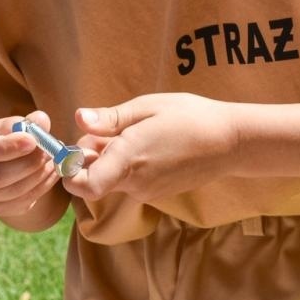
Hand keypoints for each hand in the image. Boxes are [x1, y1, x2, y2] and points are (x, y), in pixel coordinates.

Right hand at [0, 112, 62, 219]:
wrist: (0, 162)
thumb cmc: (3, 137)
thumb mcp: (11, 125)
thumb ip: (27, 123)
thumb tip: (42, 120)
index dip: (8, 147)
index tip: (32, 141)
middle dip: (28, 164)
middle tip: (50, 151)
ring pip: (12, 191)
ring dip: (38, 176)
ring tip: (55, 160)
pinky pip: (21, 203)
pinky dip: (42, 188)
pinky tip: (53, 173)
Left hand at [65, 93, 237, 202]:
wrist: (230, 142)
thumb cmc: (190, 116)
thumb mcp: (147, 107)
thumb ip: (110, 118)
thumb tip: (78, 118)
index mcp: (128, 158)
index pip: (82, 184)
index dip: (69, 170)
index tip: (74, 148)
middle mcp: (134, 181)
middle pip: (93, 179)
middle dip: (89, 157)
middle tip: (104, 128)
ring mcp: (147, 191)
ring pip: (111, 179)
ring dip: (109, 159)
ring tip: (131, 131)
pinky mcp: (157, 192)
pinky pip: (129, 181)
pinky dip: (126, 165)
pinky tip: (146, 144)